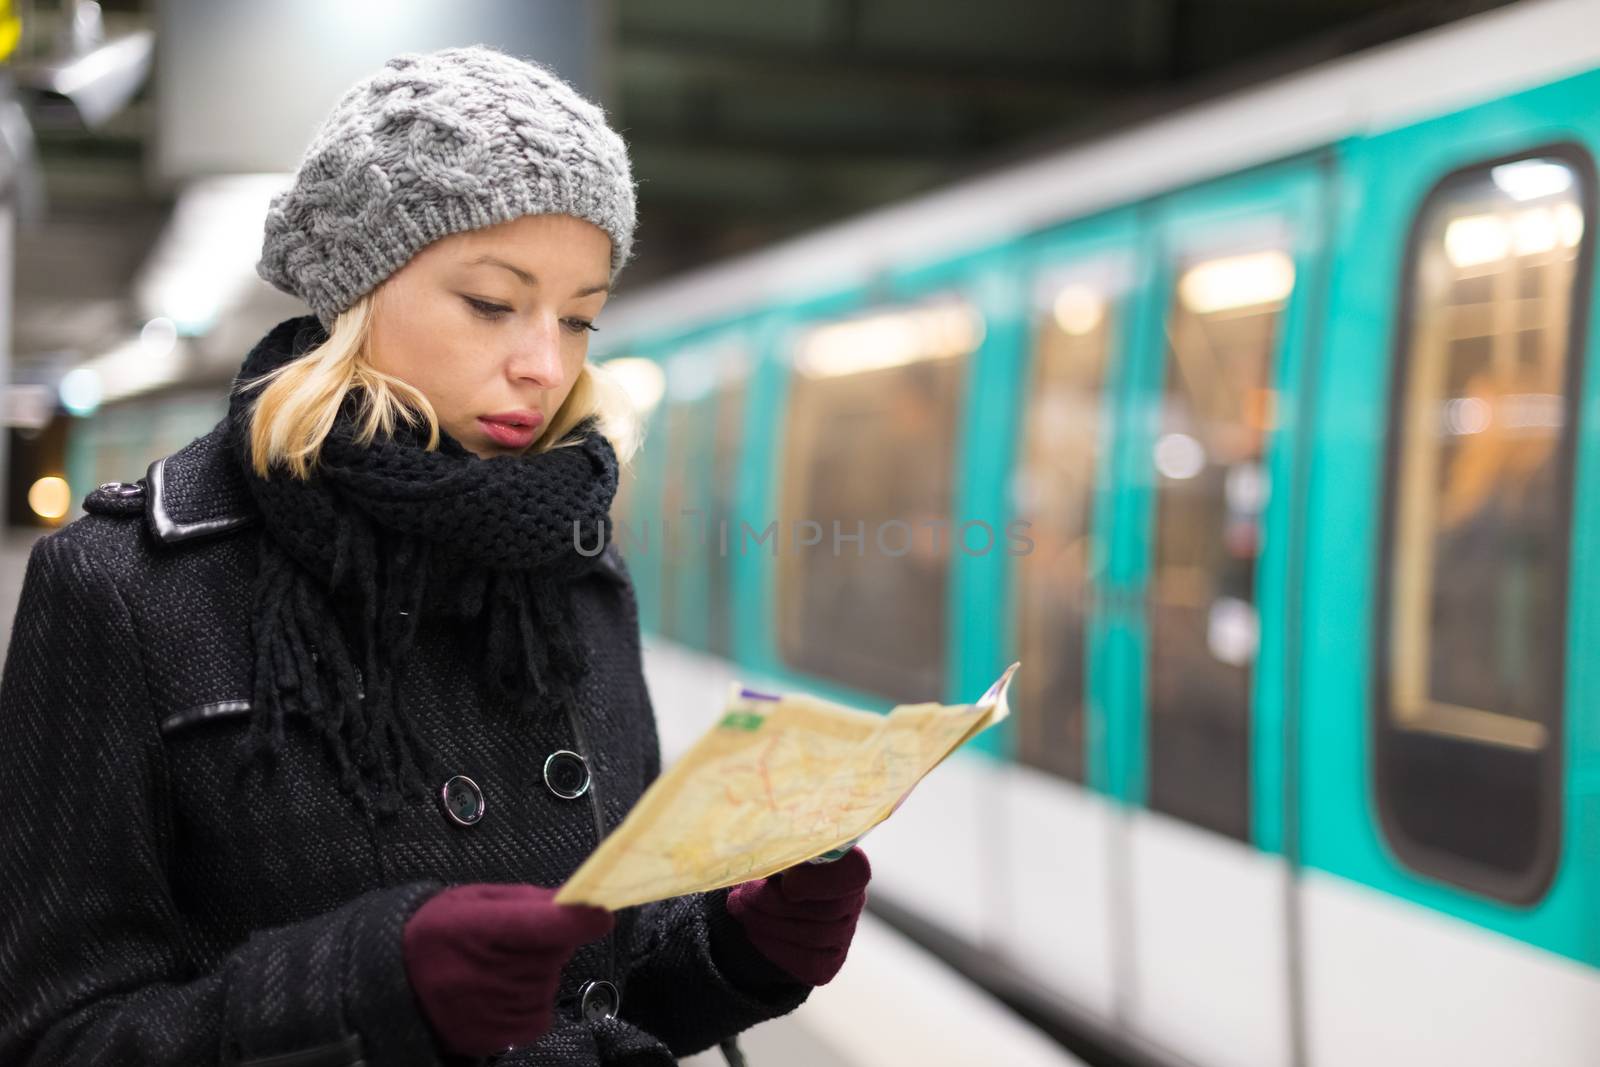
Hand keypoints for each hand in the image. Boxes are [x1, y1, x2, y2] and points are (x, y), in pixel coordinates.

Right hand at [402, 883, 612, 1056]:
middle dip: (549, 943)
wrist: (393, 982)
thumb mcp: (475, 900)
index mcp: (477, 927)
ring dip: (539, 973)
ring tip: (500, 966)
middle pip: (554, 955)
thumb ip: (526, 899)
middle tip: (514, 941)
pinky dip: (534, 1003)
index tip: (600, 914)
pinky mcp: (494, 1037)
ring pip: (549, 984)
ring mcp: (490, 1009)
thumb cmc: (438, 933)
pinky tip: (505, 991)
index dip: (577, 919)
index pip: (542, 925)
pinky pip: (540, 1017)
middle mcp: (484, 973)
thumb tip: (575, 900)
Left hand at [724, 847, 870, 985]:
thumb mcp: (776, 851)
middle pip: (829, 910)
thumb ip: (780, 847)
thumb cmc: (773, 867)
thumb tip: (762, 846)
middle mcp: (853, 902)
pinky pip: (805, 961)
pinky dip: (772, 945)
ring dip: (768, 922)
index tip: (787, 882)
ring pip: (813, 936)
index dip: (823, 881)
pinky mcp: (828, 963)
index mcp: (846, 865)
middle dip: (778, 903)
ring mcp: (844, 936)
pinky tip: (752, 929)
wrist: (764, 906)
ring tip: (739, 907)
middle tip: (744, 894)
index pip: (856, 872)